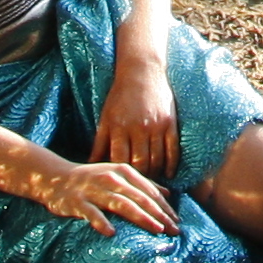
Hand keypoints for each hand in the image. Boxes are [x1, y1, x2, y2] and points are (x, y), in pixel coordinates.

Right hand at [37, 156, 177, 236]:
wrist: (55, 177)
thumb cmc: (92, 179)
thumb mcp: (118, 175)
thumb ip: (142, 184)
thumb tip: (168, 194)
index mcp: (124, 172)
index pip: (149, 191)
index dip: (165, 207)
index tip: (177, 222)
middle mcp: (111, 178)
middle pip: (140, 198)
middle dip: (159, 214)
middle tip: (174, 230)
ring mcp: (94, 190)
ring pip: (121, 204)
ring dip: (140, 217)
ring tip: (156, 229)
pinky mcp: (78, 202)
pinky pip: (91, 213)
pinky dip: (101, 222)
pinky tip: (112, 233)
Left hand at [96, 52, 179, 176]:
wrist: (142, 71)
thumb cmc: (119, 96)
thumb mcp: (105, 118)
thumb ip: (99, 143)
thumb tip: (90, 165)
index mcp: (118, 128)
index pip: (119, 161)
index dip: (120, 176)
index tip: (120, 187)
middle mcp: (138, 128)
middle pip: (140, 164)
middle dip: (139, 180)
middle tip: (138, 191)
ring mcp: (156, 126)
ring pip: (156, 160)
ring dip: (154, 175)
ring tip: (151, 183)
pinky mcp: (170, 123)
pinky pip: (172, 150)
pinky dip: (170, 165)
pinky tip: (167, 174)